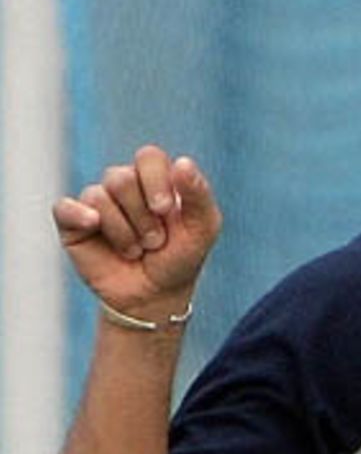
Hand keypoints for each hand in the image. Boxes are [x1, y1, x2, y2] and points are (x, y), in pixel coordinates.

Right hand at [52, 146, 221, 318]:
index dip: (155, 182)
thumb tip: (182, 162)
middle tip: (155, 241)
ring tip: (136, 249)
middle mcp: (124, 184)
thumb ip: (199, 194)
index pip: (148, 157)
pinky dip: (79, 216)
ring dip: (124, 232)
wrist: (154, 296)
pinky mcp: (73, 222)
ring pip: (99, 197)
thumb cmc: (180, 257)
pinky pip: (65, 207)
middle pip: (121, 177)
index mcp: (155, 178)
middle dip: (142, 217)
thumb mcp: (203, 228)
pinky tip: (94, 225)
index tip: (166, 211)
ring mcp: (97, 202)